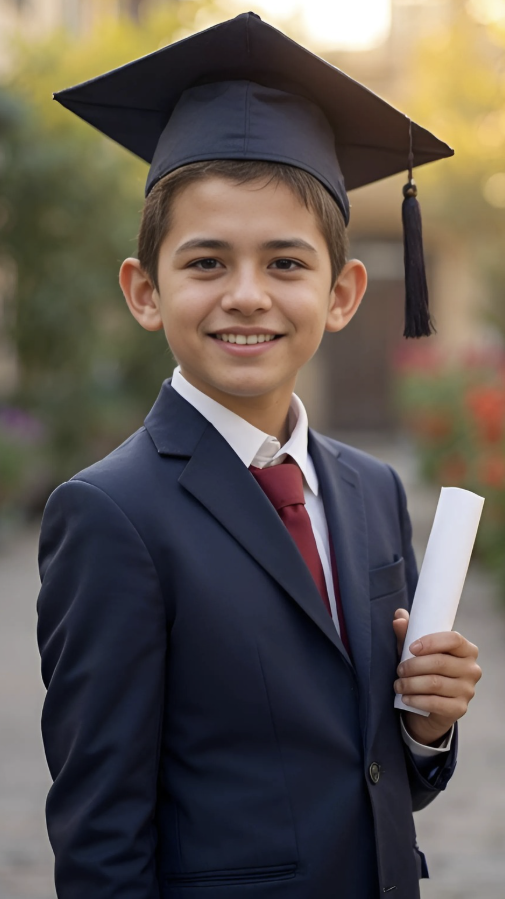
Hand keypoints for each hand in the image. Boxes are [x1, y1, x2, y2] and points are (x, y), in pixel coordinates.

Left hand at [392, 608, 481, 745]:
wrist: (429, 708)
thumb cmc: (424, 672)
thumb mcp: (415, 651)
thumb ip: (408, 633)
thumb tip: (399, 616)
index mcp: (466, 649)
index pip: (454, 639)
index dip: (431, 642)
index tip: (411, 648)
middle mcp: (472, 669)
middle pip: (440, 662)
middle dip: (413, 665)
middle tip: (399, 670)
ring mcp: (468, 690)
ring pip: (435, 683)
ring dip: (411, 684)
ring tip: (398, 684)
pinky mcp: (459, 708)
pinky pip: (435, 703)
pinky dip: (416, 700)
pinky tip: (405, 698)